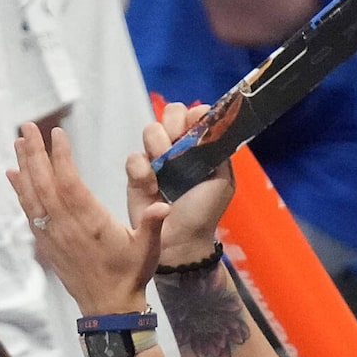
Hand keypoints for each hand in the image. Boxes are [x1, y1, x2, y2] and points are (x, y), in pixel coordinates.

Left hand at [9, 122, 166, 318]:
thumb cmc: (130, 276)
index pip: (70, 183)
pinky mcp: (47, 244)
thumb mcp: (148, 250)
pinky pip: (29, 212)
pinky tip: (13, 174)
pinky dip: (20, 191)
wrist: (108, 309)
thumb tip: (163, 206)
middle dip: (34, 153)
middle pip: (45, 184)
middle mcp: (67, 227)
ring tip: (17, 141)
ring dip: (24, 167)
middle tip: (26, 127)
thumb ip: (152, 224)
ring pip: (33, 195)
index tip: (56, 133)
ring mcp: (54, 236)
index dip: (61, 157)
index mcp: (91, 223)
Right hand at [136, 103, 235, 267]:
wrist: (179, 243)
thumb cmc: (203, 213)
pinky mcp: (136, 174)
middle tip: (177, 147)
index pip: (196, 114)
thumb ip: (220, 152)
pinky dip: (142, 170)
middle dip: (174, 125)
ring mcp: (156, 159)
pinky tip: (152, 188)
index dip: (195, 115)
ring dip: (158, 146)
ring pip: (150, 130)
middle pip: (171, 113)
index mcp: (200, 147)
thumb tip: (212, 128)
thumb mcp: (222, 182)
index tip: (196, 125)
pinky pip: (134, 157)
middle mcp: (178, 148)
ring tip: (165, 170)